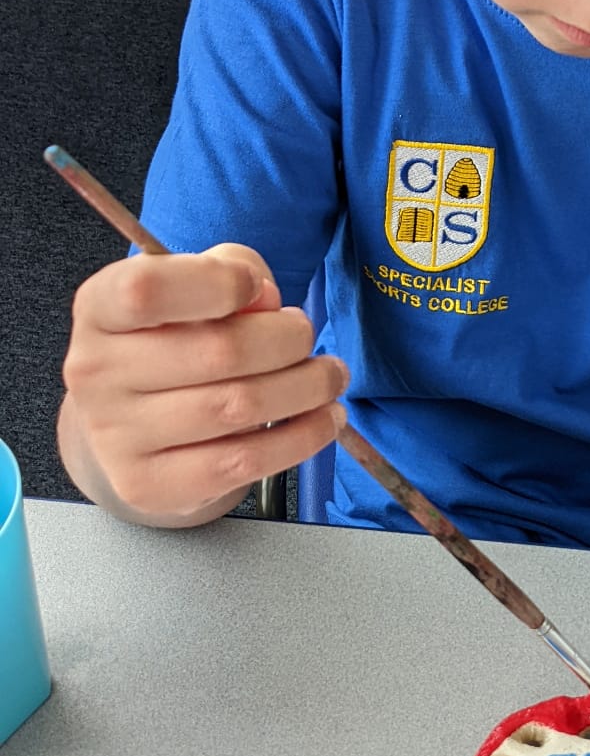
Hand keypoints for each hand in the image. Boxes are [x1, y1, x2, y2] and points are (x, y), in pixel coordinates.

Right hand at [59, 244, 347, 523]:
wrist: (132, 423)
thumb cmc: (173, 339)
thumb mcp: (195, 285)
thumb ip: (231, 270)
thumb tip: (266, 301)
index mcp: (99, 308)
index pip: (148, 290)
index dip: (218, 283)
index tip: (256, 287)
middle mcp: (95, 372)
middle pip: (217, 351)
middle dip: (286, 340)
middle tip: (306, 337)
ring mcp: (115, 436)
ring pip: (238, 408)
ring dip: (306, 389)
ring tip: (329, 378)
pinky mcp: (148, 485)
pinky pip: (243, 463)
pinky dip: (300, 439)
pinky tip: (322, 421)